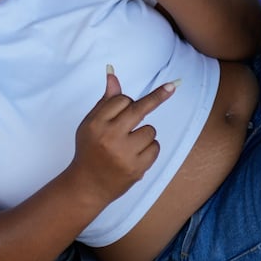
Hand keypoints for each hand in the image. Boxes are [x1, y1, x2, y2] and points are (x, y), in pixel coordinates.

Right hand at [68, 67, 179, 204]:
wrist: (87, 185)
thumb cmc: (90, 150)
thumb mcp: (91, 124)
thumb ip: (105, 101)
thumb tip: (112, 75)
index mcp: (96, 124)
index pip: (122, 100)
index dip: (127, 103)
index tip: (149, 90)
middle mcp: (109, 137)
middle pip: (139, 109)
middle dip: (157, 97)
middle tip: (172, 86)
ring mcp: (123, 153)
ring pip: (150, 130)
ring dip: (144, 135)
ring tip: (129, 145)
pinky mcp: (136, 168)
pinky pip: (155, 147)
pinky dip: (149, 150)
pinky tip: (135, 156)